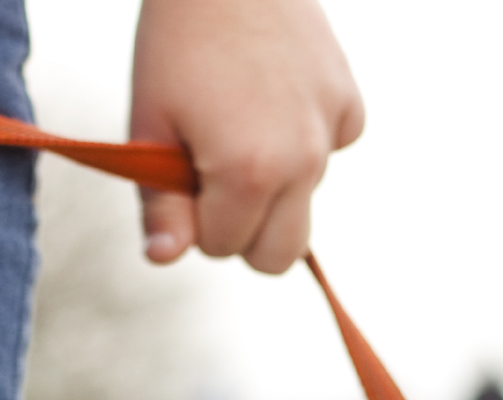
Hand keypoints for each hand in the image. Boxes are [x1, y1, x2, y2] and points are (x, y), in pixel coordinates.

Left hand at [128, 0, 361, 275]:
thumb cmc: (179, 38)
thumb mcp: (151, 122)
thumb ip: (160, 200)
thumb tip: (164, 258)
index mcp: (248, 174)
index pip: (224, 248)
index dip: (195, 220)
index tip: (182, 177)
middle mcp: (302, 162)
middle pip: (279, 255)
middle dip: (244, 233)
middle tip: (213, 179)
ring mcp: (331, 134)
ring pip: (303, 201)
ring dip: (273, 182)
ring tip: (239, 118)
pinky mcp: (350, 105)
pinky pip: (330, 152)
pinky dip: (304, 141)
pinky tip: (275, 97)